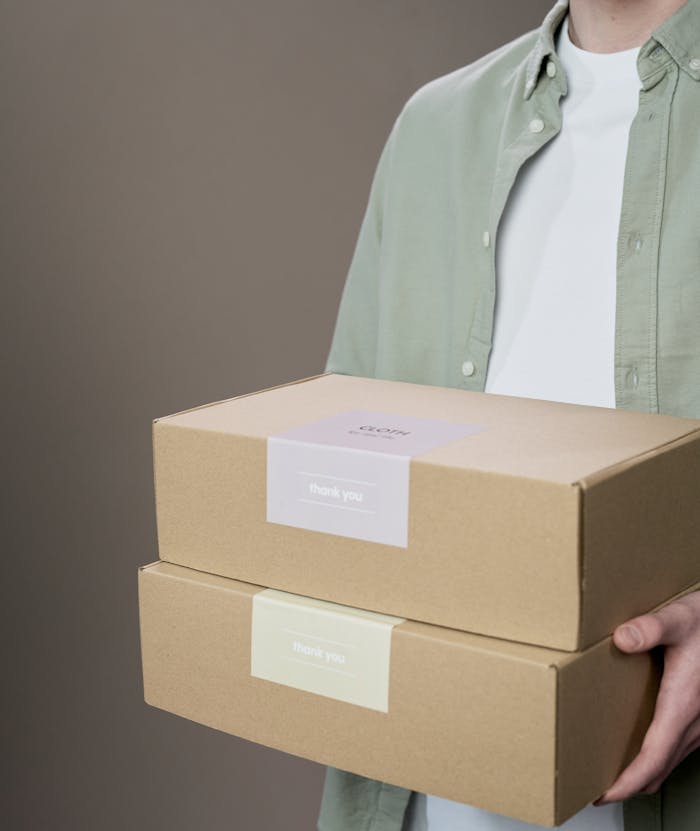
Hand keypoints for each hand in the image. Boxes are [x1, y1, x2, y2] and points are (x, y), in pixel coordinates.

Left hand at [594, 590, 699, 804]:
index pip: (654, 758)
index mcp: (683, 704)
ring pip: (668, 761)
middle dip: (627, 783)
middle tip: (592, 784)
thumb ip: (651, 627)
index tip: (603, 795)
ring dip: (641, 771)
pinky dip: (653, 758)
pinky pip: (675, 748)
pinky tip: (632, 745)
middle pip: (658, 768)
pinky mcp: (699, 718)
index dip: (627, 782)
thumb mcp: (679, 618)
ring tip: (606, 766)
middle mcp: (695, 722)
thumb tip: (622, 638)